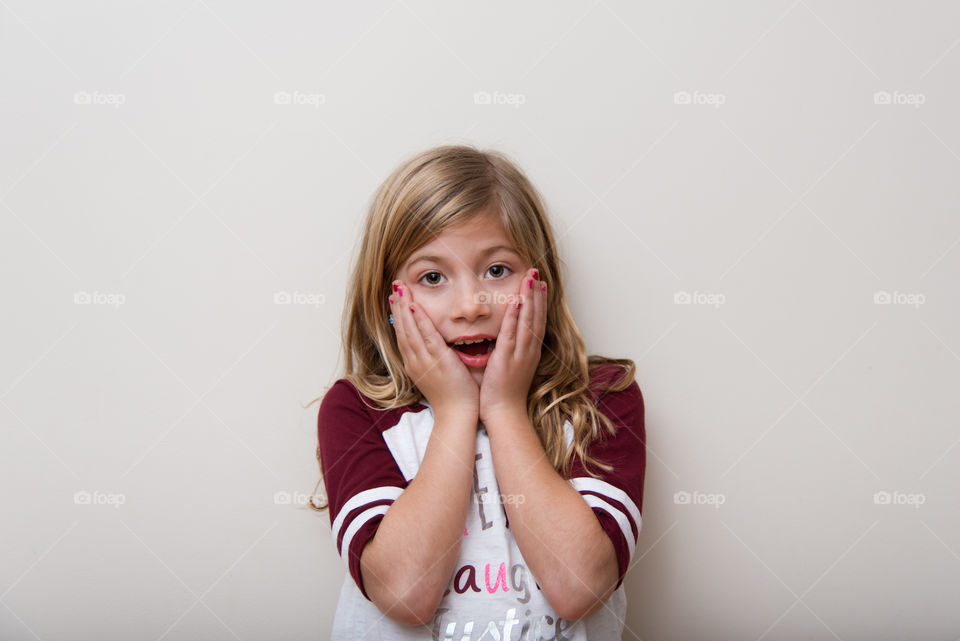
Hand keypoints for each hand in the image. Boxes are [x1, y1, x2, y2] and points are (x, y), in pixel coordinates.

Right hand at [389, 279, 479, 418]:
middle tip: (394, 287)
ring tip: (400, 290)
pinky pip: (425, 336)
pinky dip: (418, 321)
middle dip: (397, 307)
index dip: (399, 316)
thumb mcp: (437, 375)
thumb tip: (435, 346)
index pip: (403, 335)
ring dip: (404, 308)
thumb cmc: (451, 397)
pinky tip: (413, 307)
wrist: (456, 414)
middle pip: (402, 329)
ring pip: (409, 329)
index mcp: (414, 364)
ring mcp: (423, 360)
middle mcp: (414, 361)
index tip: (396, 300)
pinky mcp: (436, 360)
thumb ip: (433, 359)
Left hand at [479, 268, 546, 424]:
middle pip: (536, 316)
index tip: (540, 284)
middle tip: (538, 273)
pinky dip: (515, 316)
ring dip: (530, 299)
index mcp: (529, 352)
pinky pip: (512, 333)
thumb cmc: (504, 394)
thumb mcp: (511, 367)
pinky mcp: (507, 358)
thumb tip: (507, 338)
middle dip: (537, 294)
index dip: (539, 302)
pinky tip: (515, 301)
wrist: (504, 413)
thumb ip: (510, 351)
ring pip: (528, 321)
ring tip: (531, 278)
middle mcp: (529, 350)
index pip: (537, 321)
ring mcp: (520, 354)